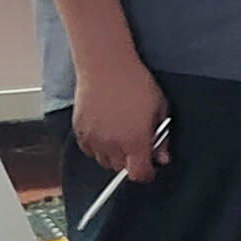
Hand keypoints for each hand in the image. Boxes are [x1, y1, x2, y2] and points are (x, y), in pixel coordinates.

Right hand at [72, 48, 167, 186]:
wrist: (106, 66)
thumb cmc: (136, 83)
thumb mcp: (160, 108)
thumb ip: (161, 138)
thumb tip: (162, 157)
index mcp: (135, 142)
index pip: (139, 174)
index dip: (146, 173)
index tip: (150, 167)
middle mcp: (112, 145)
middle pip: (121, 168)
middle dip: (131, 161)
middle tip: (137, 144)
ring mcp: (93, 139)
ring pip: (104, 161)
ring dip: (113, 155)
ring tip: (120, 136)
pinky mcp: (79, 130)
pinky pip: (88, 150)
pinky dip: (97, 147)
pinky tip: (105, 132)